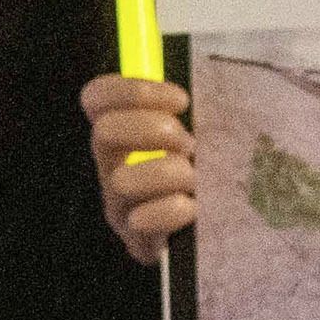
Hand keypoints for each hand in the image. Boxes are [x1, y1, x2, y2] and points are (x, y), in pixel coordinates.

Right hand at [81, 71, 193, 261]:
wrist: (222, 233)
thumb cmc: (212, 172)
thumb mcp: (204, 131)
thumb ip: (192, 108)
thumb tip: (204, 79)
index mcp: (123, 134)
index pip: (97, 97)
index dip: (132, 90)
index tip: (181, 100)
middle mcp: (111, 167)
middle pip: (104, 132)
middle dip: (152, 130)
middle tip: (189, 144)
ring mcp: (118, 205)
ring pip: (123, 180)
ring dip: (170, 174)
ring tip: (195, 180)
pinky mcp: (134, 241)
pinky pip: (143, 221)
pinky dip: (175, 211)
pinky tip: (194, 210)